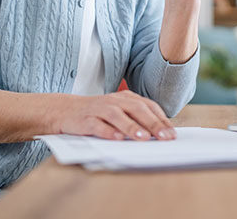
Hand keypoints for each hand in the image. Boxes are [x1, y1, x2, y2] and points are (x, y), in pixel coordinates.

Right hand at [56, 91, 176, 140]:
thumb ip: (136, 119)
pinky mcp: (85, 120)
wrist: (65, 110)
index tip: (172, 133)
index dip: (161, 119)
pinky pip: (97, 125)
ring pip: (118, 116)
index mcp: (126, 98)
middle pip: (137, 109)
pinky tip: (117, 139)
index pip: (148, 106)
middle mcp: (114, 101)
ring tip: (144, 138)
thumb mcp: (119, 112)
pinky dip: (108, 131)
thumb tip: (159, 135)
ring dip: (132, 127)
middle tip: (165, 137)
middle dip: (152, 123)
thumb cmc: (98, 114)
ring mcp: (99, 109)